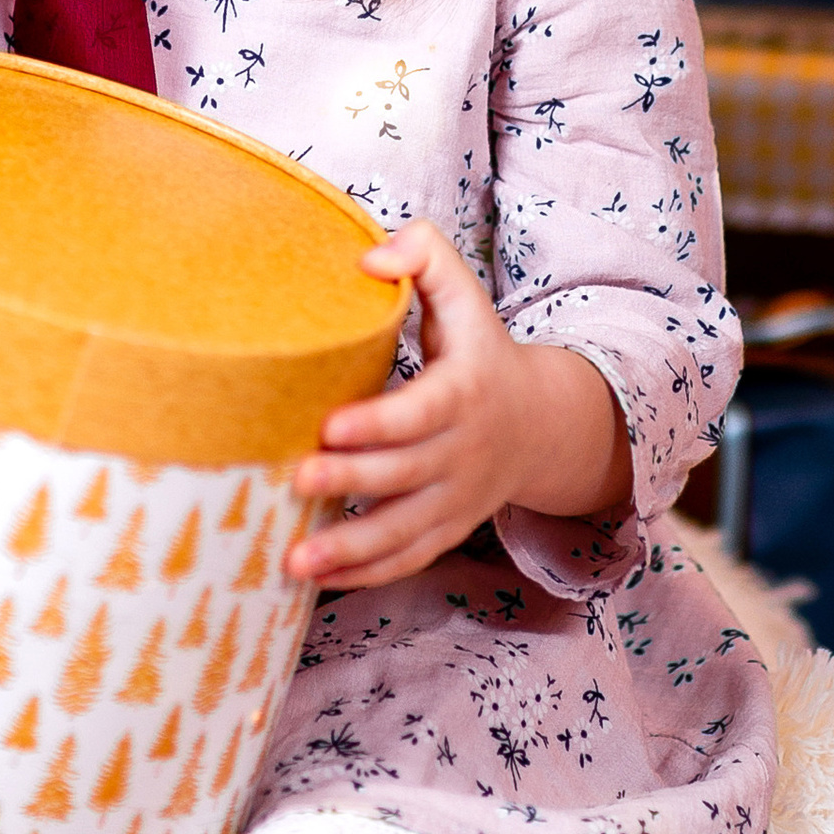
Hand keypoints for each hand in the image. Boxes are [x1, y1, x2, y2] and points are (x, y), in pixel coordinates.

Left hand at [286, 219, 632, 590]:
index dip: (378, 423)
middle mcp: (464, 452)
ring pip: (405, 532)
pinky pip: (408, 559)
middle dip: (351, 480)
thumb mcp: (465, 295)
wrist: (539, 423)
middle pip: (405, 474)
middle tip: (296, 479)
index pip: (422, 413)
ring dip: (351, 550)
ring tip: (294, 559)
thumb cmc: (478, 349)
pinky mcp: (448, 529)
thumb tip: (369, 257)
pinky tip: (315, 578)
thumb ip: (424, 255)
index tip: (330, 424)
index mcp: (465, 392)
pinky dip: (365, 575)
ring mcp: (458, 498)